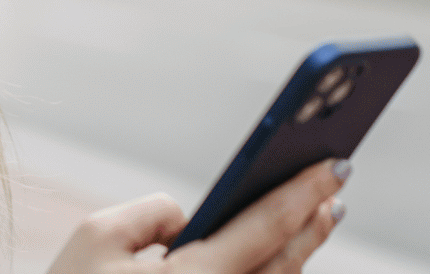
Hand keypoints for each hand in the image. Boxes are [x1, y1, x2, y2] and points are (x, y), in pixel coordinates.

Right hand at [45, 159, 349, 273]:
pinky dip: (270, 271)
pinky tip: (274, 256)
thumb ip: (154, 213)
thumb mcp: (94, 237)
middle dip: (313, 222)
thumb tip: (191, 222)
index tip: (334, 166)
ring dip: (298, 250)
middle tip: (334, 186)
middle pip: (284, 264)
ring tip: (313, 218)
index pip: (264, 228)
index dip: (302, 192)